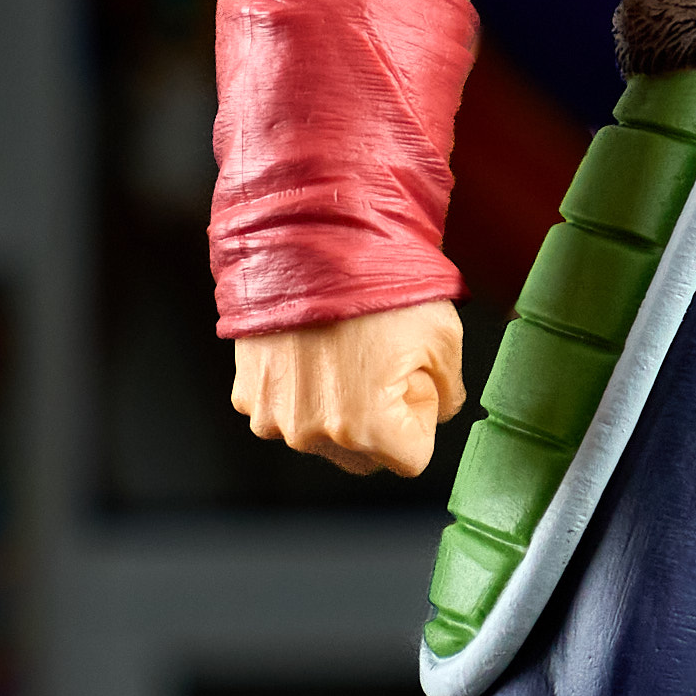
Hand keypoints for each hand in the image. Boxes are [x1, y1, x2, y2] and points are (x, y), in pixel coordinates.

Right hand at [231, 303, 464, 477]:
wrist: (308, 238)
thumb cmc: (376, 283)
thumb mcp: (445, 338)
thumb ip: (448, 395)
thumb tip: (435, 409)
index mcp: (366, 430)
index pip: (411, 457)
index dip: (418, 415)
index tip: (409, 375)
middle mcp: (314, 434)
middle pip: (365, 454)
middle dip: (378, 419)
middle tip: (378, 361)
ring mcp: (275, 416)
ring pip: (324, 434)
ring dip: (337, 407)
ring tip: (342, 349)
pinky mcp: (248, 394)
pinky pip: (285, 410)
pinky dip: (300, 390)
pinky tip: (310, 349)